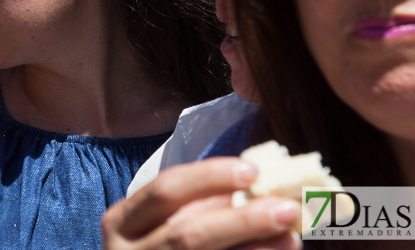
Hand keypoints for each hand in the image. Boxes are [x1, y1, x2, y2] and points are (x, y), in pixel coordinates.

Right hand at [102, 158, 301, 249]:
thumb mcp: (163, 224)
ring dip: (254, 249)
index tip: (253, 172)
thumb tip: (259, 187)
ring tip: (292, 238)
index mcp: (122, 222)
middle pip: (187, 234)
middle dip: (242, 220)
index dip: (209, 178)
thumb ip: (199, 207)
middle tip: (288, 208)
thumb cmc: (158, 248)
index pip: (165, 190)